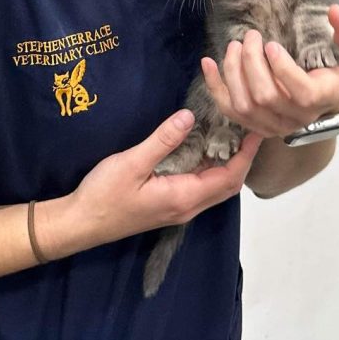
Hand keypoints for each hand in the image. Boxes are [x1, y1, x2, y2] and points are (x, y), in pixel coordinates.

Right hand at [41, 110, 262, 257]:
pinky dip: (210, 167)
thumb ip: (163, 140)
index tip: (257, 131)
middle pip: (227, 185)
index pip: (228, 177)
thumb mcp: (132, 163)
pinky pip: (200, 186)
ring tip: (231, 133)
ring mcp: (178, 208)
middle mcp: (187, 206)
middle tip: (248, 128)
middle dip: (243, 158)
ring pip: (214, 187)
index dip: (246, 155)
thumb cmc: (105, 194)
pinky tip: (203, 148)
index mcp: (184, 197)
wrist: (81, 223)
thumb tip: (189, 116)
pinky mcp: (168, 204)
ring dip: (227, 163)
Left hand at [201, 5, 338, 138]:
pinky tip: (208, 62)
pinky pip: (228, 110)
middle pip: (266, 96)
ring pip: (244, 104)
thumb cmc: (332, 71)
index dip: (283, 69)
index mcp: (320, 99)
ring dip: (234, 71)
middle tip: (250, 37)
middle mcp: (295, 118)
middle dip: (252, 62)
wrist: (320, 99)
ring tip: (235, 46)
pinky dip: (215, 86)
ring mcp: (271, 125)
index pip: (301, 93)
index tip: (271, 44)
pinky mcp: (252, 123)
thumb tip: (337, 11)